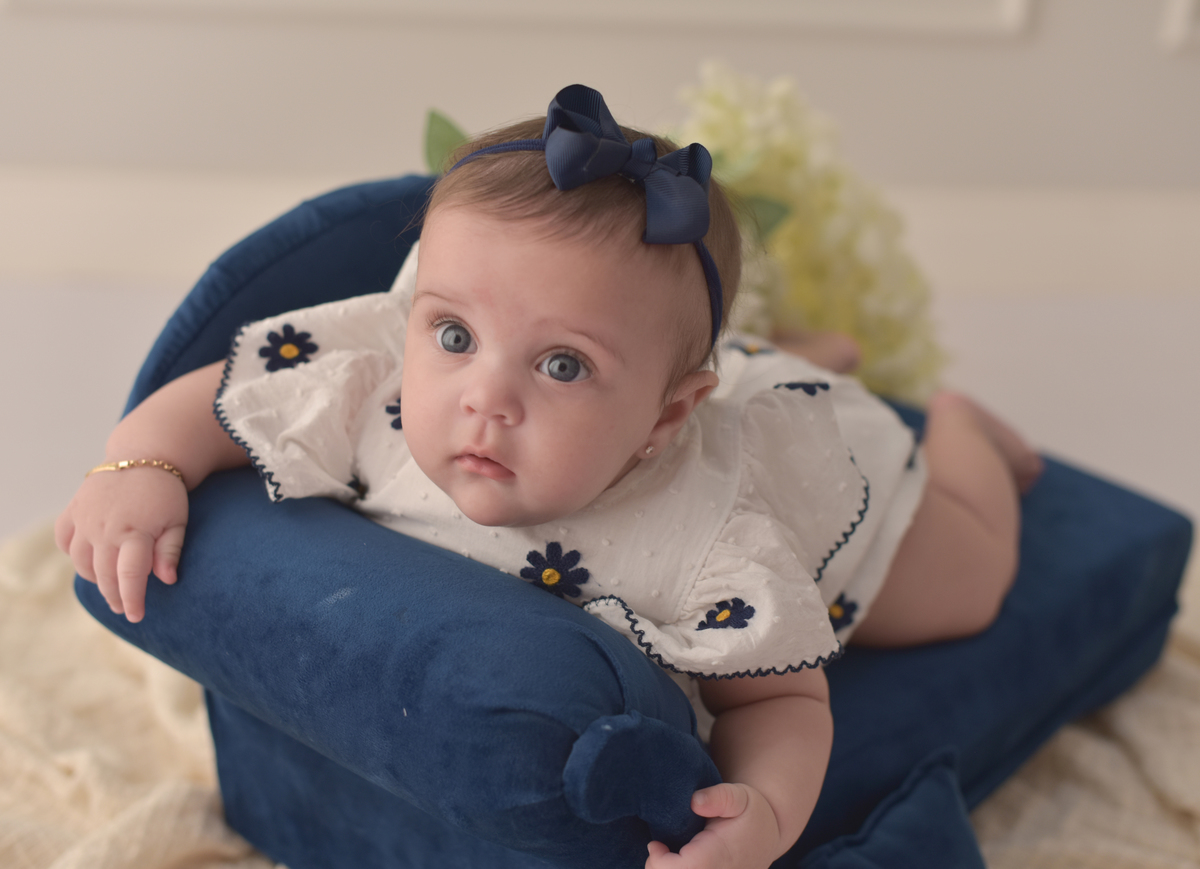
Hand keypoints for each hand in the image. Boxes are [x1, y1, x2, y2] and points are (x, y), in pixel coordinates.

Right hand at [55, 466, 188, 621]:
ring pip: (81, 563)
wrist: (142, 457)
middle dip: (114, 596)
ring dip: (95, 578)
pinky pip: (64, 541)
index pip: (129, 577)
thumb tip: (167, 580)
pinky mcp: (72, 511)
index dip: (132, 600)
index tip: (136, 616)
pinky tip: (88, 560)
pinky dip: (73, 555)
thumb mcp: (177, 520)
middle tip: (124, 608)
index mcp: (135, 532)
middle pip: (104, 575)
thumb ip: (170, 551)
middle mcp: (105, 528)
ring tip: (109, 585)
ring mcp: (85, 520)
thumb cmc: (165, 493)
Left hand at [645, 783, 783, 868]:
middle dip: (659, 867)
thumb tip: (694, 802)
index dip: (658, 861)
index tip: (656, 844)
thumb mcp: (740, 796)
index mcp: (717, 857)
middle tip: (659, 849)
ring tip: (669, 856)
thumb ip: (718, 797)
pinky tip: (679, 863)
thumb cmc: (751, 814)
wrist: (768, 836)